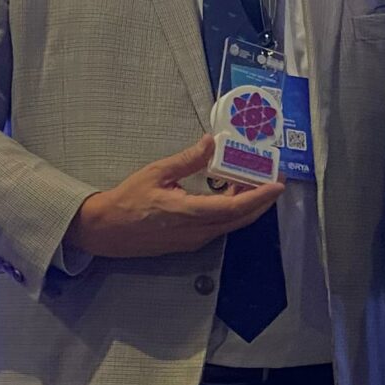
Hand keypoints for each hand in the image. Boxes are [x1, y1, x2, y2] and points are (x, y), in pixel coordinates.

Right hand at [65, 134, 282, 259]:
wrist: (107, 230)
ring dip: (249, 205)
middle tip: (275, 178)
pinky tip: (234, 194)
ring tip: (256, 182)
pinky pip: (221, 227)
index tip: (277, 185)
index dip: (258, 197)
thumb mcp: (156, 173)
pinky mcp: (192, 242)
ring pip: (232, 224)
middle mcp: (197, 231)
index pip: (233, 207)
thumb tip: (210, 142)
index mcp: (188, 213)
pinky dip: (234, 211)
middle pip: (240, 218)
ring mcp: (195, 240)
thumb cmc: (128, 200)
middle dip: (262, 200)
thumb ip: (187, 160)